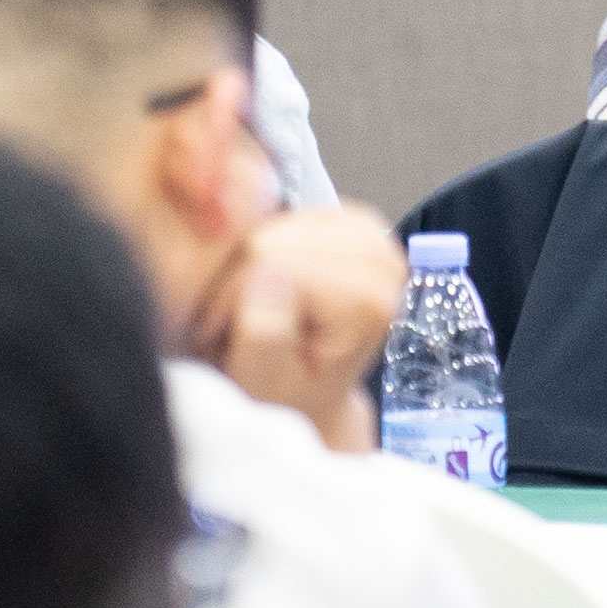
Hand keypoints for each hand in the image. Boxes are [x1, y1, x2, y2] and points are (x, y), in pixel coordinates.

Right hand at [213, 206, 409, 455]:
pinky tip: (270, 271)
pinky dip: (270, 237)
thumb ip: (265, 334)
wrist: (307, 395)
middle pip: (277, 238)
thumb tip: (267, 275)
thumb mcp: (264, 379)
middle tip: (231, 314)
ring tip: (250, 297)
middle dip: (241, 273)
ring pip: (279, 222)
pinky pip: (291, 213)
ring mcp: (374, 240)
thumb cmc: (287, 393)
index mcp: (370, 303)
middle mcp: (385, 266)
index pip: (275, 263)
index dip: (234, 293)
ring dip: (253, 254)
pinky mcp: (356, 223)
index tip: (221, 329)